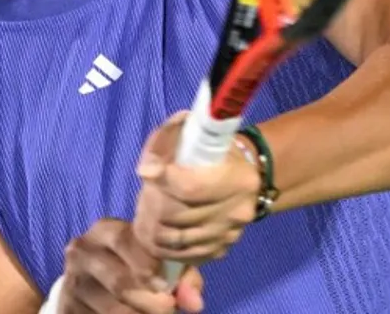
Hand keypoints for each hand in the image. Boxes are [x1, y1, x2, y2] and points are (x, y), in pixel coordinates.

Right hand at [58, 218, 204, 312]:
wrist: (92, 282)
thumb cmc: (135, 266)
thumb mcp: (157, 261)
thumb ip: (181, 276)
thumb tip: (195, 303)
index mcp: (104, 230)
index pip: (123, 240)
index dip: (148, 264)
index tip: (168, 287)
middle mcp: (82, 251)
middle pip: (119, 281)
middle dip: (150, 301)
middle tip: (168, 310)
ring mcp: (72, 281)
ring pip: (111, 308)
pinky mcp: (67, 307)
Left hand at [132, 112, 259, 265]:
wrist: (246, 178)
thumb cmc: (216, 151)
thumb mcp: (198, 132)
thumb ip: (170, 138)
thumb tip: (148, 166)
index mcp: (239, 178)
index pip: (191, 187)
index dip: (163, 181)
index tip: (145, 171)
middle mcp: (238, 210)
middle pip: (179, 215)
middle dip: (153, 205)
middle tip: (143, 195)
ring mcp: (231, 234)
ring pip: (178, 240)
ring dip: (153, 228)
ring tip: (145, 214)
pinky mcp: (222, 249)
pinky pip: (185, 255)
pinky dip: (165, 248)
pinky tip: (157, 234)